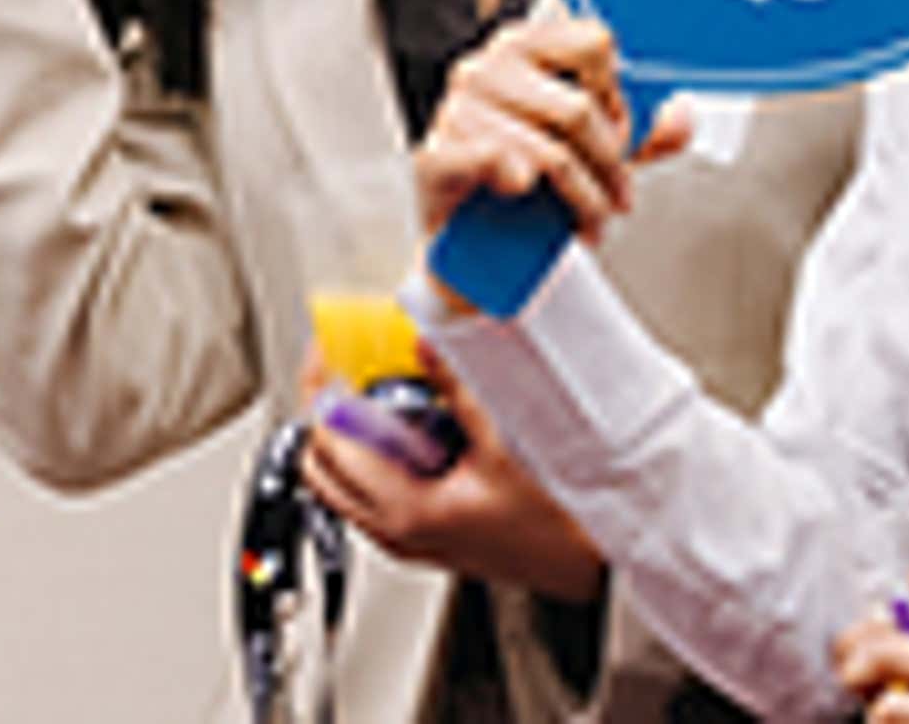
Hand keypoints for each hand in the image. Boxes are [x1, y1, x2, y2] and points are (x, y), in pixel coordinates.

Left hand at [294, 342, 605, 602]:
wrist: (586, 562)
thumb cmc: (556, 523)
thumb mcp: (506, 444)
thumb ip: (459, 390)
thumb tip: (429, 346)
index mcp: (407, 512)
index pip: (334, 443)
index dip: (323, 392)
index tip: (327, 356)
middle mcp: (396, 532)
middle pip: (321, 468)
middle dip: (324, 414)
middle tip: (342, 370)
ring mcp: (406, 540)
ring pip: (340, 487)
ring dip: (345, 438)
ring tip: (370, 393)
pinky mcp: (421, 540)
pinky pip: (368, 498)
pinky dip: (368, 461)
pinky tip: (403, 432)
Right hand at [416, 16, 687, 249]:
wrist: (468, 234)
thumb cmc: (531, 170)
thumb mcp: (593, 145)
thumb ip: (644, 130)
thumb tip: (684, 117)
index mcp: (525, 43)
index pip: (595, 43)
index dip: (620, 95)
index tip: (624, 135)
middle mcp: (486, 66)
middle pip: (578, 107)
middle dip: (611, 161)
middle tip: (619, 197)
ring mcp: (455, 109)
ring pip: (549, 151)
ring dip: (583, 197)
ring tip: (592, 222)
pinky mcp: (435, 154)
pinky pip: (490, 161)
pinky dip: (519, 181)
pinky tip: (528, 193)